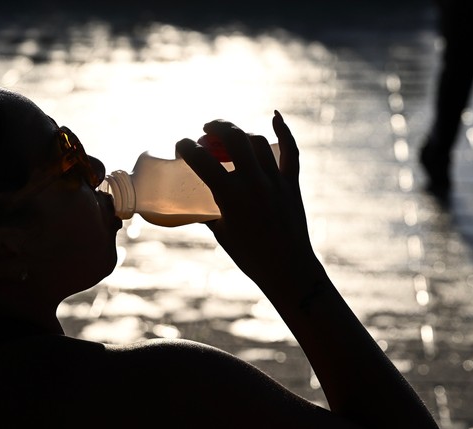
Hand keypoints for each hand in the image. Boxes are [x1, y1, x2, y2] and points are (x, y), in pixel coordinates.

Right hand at [176, 112, 321, 301]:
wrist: (287, 269)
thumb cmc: (249, 256)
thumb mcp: (221, 232)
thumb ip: (208, 212)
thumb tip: (193, 204)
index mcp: (230, 196)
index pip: (201, 160)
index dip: (186, 147)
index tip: (180, 145)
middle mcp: (253, 183)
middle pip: (233, 138)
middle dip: (216, 127)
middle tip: (205, 130)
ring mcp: (275, 181)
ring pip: (257, 142)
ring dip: (240, 134)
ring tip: (229, 137)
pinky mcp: (292, 184)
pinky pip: (291, 152)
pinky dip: (284, 131)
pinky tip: (275, 116)